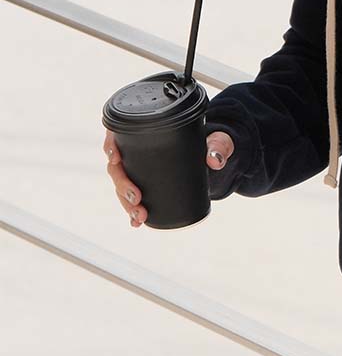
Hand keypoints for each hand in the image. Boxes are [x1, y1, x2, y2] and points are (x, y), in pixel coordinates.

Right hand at [104, 128, 234, 226]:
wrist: (216, 153)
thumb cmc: (211, 141)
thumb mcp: (216, 141)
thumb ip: (217, 147)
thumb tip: (214, 160)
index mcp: (147, 131)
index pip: (119, 134)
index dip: (111, 145)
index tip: (115, 158)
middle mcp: (138, 150)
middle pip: (118, 166)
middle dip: (122, 185)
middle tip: (136, 199)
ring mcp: (141, 168)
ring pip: (122, 185)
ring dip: (126, 202)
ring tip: (139, 216)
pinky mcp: (147, 183)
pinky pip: (133, 197)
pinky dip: (132, 212)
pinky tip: (136, 223)